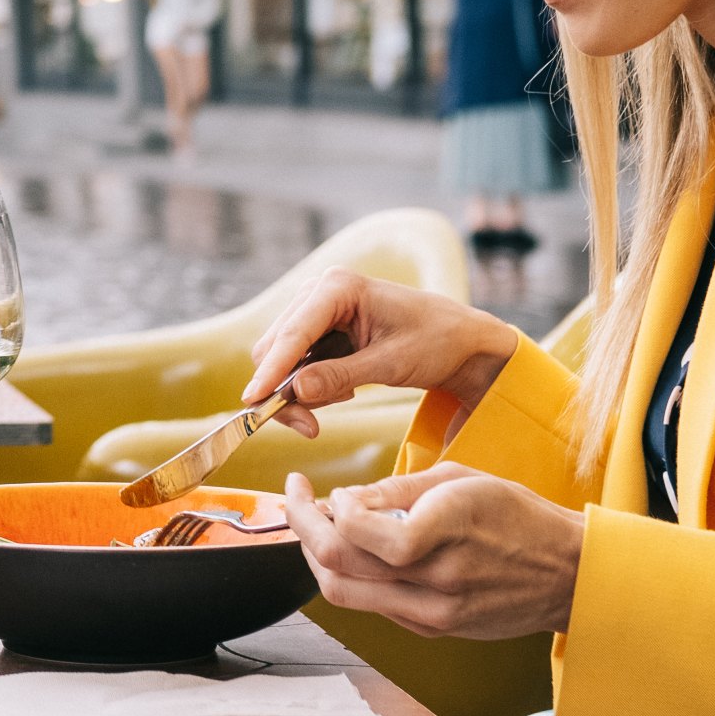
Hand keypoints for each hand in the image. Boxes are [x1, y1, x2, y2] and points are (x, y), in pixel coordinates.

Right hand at [240, 269, 526, 437]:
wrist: (460, 341)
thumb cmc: (435, 343)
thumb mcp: (391, 364)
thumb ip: (340, 376)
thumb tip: (294, 392)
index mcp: (338, 287)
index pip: (293, 333)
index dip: (271, 371)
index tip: (253, 403)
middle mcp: (318, 292)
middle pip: (275, 348)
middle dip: (285, 391)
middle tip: (310, 428)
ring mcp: (315, 311)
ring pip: (280, 360)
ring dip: (299, 392)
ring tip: (344, 400)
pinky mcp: (319, 331)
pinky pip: (296, 365)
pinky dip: (311, 387)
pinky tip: (344, 392)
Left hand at [281, 464, 581, 639]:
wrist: (568, 575)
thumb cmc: (518, 516)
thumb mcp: (460, 479)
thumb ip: (395, 491)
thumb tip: (342, 500)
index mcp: (447, 530)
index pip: (358, 532)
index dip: (329, 508)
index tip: (327, 489)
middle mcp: (438, 579)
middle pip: (338, 568)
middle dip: (303, 529)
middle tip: (298, 500)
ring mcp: (435, 613)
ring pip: (346, 595)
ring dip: (319, 558)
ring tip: (319, 525)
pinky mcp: (434, 630)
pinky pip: (374, 606)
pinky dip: (354, 577)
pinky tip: (357, 550)